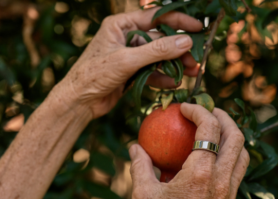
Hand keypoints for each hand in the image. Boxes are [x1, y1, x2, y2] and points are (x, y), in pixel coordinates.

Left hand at [55, 8, 202, 118]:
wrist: (79, 101)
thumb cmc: (94, 74)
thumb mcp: (127, 60)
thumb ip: (157, 51)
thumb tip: (186, 41)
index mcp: (121, 25)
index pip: (155, 17)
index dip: (179, 20)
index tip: (199, 28)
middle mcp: (127, 37)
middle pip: (160, 39)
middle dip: (178, 50)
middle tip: (195, 60)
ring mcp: (130, 55)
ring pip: (158, 57)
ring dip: (174, 65)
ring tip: (192, 72)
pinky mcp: (131, 72)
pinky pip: (152, 71)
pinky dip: (163, 77)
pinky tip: (174, 83)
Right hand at [129, 103, 249, 198]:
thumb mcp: (144, 196)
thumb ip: (139, 166)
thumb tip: (135, 147)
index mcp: (201, 172)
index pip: (209, 128)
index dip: (199, 111)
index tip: (185, 108)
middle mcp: (222, 178)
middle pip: (237, 136)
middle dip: (224, 116)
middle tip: (209, 111)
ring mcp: (231, 191)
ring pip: (243, 153)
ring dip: (232, 136)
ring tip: (216, 130)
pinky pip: (239, 170)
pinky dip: (231, 155)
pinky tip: (214, 158)